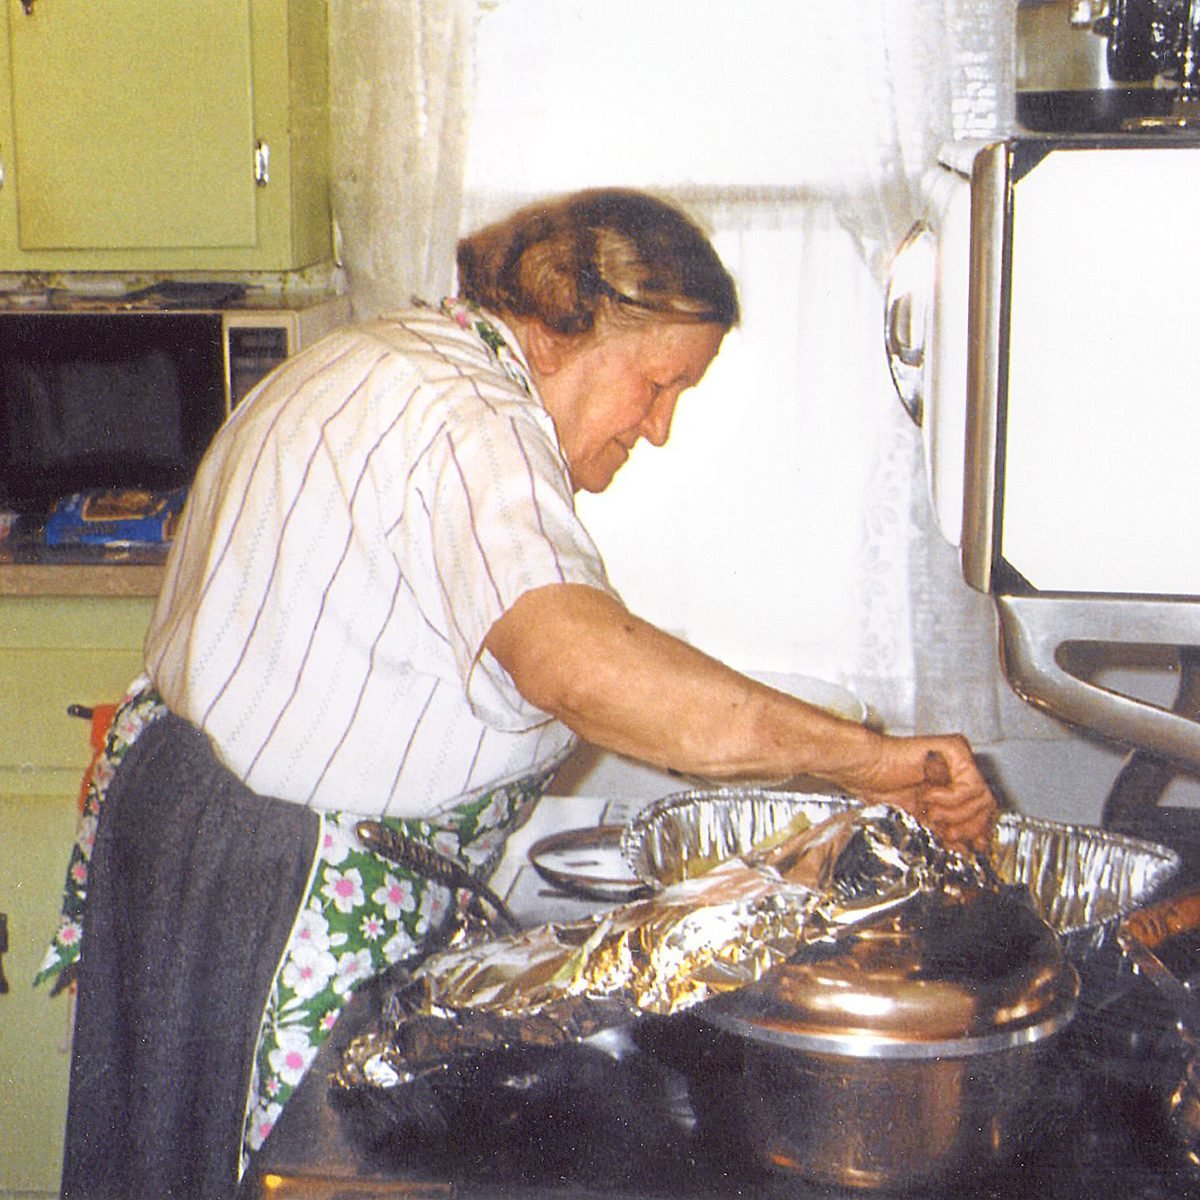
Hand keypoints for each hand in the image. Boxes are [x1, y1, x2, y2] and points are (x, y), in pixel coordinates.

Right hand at [843, 732, 997, 852]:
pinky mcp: (956, 749)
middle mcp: (960, 768)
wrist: (864, 771)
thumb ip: (946, 831)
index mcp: (953, 782)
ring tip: (931, 809)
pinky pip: (972, 785)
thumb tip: (967, 849)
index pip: (984, 809)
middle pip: (988, 806)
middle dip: (967, 827)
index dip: (981, 831)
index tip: (974, 846)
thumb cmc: (880, 787)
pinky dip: (951, 798)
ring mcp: (960, 758)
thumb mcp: (922, 819)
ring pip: (982, 798)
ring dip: (954, 813)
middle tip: (945, 831)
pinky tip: (929, 793)